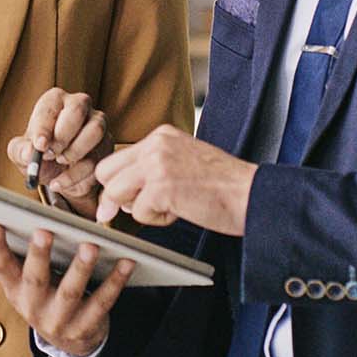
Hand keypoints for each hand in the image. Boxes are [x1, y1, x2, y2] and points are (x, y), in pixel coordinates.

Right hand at [0, 223, 133, 356]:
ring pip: (70, 293)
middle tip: (43, 231)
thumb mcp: (15, 283)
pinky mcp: (86, 327)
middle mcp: (34, 308)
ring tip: (90, 246)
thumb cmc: (41, 299)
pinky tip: (125, 262)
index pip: (1, 267)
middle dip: (38, 256)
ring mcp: (60, 320)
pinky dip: (115, 283)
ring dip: (81, 269)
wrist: (69, 343)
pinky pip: (102, 304)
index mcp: (16, 291)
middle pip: (35, 280)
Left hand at [7, 87, 110, 215]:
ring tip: (60, 162)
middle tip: (50, 154)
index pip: (51, 104)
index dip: (45, 126)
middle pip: (78, 108)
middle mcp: (79, 105)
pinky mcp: (107, 145)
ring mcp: (98, 124)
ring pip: (95, 131)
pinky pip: (97, 158)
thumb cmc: (40, 156)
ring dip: (74, 152)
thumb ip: (21, 151)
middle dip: (62, 135)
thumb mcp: (22, 154)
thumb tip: (30, 152)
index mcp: (55, 100)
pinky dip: (76, 175)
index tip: (40, 145)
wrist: (60, 177)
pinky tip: (61, 181)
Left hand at [93, 124, 256, 233]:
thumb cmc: (222, 186)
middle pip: (106, 173)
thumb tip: (115, 199)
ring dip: (139, 208)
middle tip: (145, 207)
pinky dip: (158, 220)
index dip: (118, 184)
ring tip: (171, 206)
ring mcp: (157, 164)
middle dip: (117, 196)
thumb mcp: (183, 163)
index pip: (117, 159)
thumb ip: (151, 171)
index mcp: (161, 136)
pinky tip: (181, 211)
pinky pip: (138, 213)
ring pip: (116, 193)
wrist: (251, 194)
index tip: (126, 200)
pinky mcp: (162, 186)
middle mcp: (156, 144)